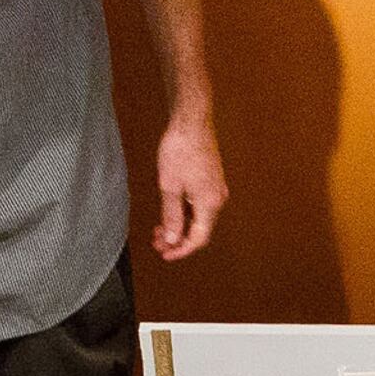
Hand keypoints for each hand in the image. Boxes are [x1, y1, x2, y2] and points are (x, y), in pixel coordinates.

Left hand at [151, 107, 226, 261]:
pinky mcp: (211, 180)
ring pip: (198, 217)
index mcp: (209, 203)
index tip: (164, 254)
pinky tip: (170, 211)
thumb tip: (172, 238)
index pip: (198, 238)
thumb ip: (171, 215)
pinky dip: (185, 212)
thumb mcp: (169, 186)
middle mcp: (217, 199)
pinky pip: (199, 205)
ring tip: (159, 229)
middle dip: (177, 239)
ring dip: (180, 225)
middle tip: (157, 242)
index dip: (181, 250)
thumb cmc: (181, 148)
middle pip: (199, 230)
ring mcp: (216, 189)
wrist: (192, 121)